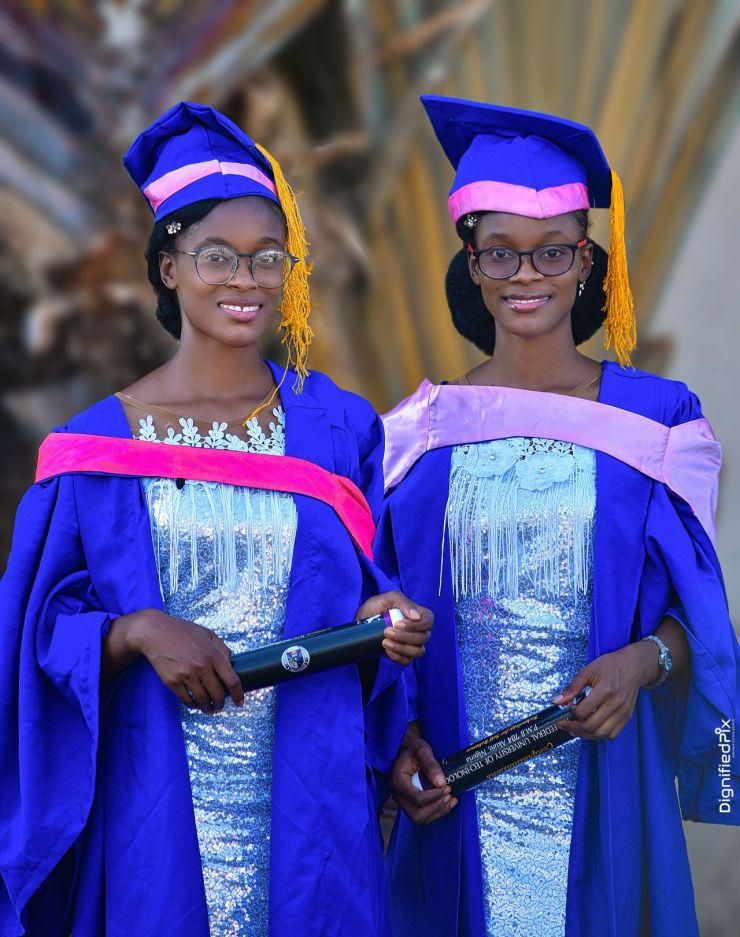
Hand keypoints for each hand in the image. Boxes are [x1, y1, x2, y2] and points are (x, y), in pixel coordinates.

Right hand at [114, 609, 244, 713]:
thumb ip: (222, 649)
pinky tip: (196, 704)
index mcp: (213, 654)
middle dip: (221, 704)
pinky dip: (193, 705)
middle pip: (218, 694)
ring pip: (203, 700)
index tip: (239, 702)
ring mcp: (186, 675)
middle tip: (221, 706)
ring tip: (210, 709)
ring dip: (208, 708)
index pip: (232, 680)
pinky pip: (186, 700)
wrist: (155, 632)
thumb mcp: (207, 634)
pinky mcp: (172, 681)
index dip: (238, 695)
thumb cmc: (183, 631)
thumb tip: (231, 665)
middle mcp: (201, 666)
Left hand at [355, 590, 432, 665]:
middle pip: (423, 638)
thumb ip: (403, 602)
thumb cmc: (377, 607)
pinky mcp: (404, 655)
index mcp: (420, 615)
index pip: (428, 622)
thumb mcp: (388, 599)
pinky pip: (407, 661)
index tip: (397, 624)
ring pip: (418, 651)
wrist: (362, 622)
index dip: (415, 625)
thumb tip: (417, 616)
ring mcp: (413, 644)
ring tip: (384, 642)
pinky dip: (397, 657)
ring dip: (401, 648)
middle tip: (386, 632)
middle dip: (404, 637)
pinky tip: (386, 650)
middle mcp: (420, 630)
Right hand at [391, 726, 457, 822]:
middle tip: (450, 796)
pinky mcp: (409, 803)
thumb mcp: (422, 750)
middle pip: (416, 814)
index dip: (434, 796)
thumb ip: (431, 765)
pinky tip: (448, 803)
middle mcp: (397, 794)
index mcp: (398, 780)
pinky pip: (422, 815)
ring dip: (437, 812)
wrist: (407, 749)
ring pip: (419, 818)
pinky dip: (436, 812)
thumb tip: (441, 783)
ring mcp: (402, 800)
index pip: (416, 798)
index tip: (447, 787)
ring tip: (452, 800)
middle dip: (436, 807)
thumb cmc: (413, 748)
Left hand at [553, 641, 659, 740]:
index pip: (583, 711)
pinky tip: (590, 730)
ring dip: (585, 735)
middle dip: (574, 728)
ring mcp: (623, 712)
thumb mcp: (588, 670)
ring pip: (601, 734)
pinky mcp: (627, 717)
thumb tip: (557, 701)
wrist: (634, 666)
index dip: (570, 713)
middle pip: (591, 726)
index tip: (566, 709)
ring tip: (574, 729)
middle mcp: (615, 704)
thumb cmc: (610, 666)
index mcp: (605, 690)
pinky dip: (599, 736)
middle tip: (564, 724)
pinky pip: (612, 734)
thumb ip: (572, 687)